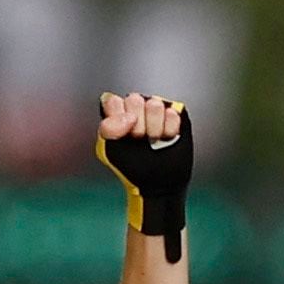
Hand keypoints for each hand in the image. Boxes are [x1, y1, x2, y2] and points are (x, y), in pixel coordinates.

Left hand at [98, 92, 193, 249]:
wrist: (159, 184)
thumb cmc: (133, 167)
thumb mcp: (109, 151)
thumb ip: (108, 128)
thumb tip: (130, 117)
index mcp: (117, 113)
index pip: (114, 101)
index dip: (119, 118)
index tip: (125, 134)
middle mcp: (136, 107)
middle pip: (134, 100)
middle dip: (137, 126)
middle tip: (140, 140)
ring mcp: (156, 109)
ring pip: (154, 104)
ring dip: (155, 128)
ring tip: (155, 141)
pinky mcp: (175, 114)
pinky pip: (172, 112)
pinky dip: (170, 129)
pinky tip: (167, 137)